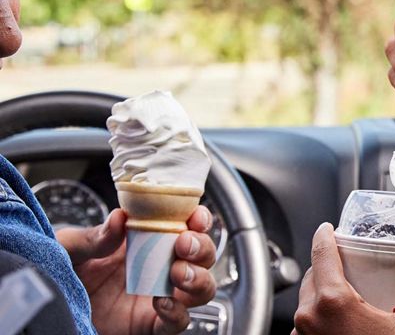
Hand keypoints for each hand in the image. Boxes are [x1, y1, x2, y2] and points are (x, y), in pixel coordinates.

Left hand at [56, 207, 217, 334]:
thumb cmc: (56, 273)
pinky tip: (161, 303)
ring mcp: (158, 296)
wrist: (45, 309)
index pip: (185, 225)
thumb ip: (93, 236)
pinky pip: (179, 322)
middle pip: (202, 256)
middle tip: (183, 244)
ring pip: (202, 288)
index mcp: (145, 241)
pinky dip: (178, 312)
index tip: (195, 217)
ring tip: (178, 273)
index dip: (199, 220)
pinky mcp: (151, 325)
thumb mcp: (68, 248)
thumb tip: (119, 218)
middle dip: (201, 247)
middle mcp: (158, 268)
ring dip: (199, 278)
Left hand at [292, 223, 394, 334]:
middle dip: (328, 265)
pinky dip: (321, 318)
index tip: (330, 227)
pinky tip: (342, 324)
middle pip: (312, 275)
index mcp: (330, 302)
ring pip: (307, 302)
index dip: (325, 235)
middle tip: (349, 261)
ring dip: (323, 293)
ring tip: (348, 293)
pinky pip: (307, 325)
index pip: (320, 252)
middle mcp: (307, 317)